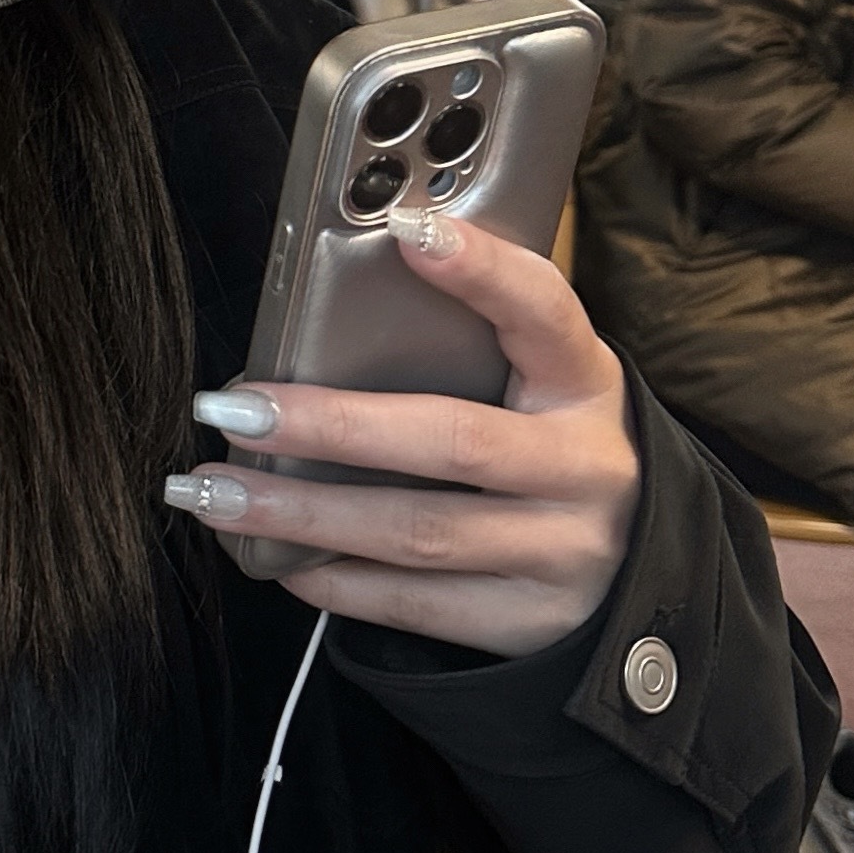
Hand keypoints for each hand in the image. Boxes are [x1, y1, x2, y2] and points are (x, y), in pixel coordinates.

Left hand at [164, 211, 641, 656]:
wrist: (640, 567)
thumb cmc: (553, 446)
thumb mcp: (543, 384)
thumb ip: (469, 347)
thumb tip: (323, 320)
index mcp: (586, 383)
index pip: (543, 312)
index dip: (482, 272)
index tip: (407, 229)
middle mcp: (585, 467)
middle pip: (452, 440)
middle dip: (331, 427)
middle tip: (234, 410)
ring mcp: (562, 553)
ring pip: (419, 532)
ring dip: (301, 513)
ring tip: (213, 491)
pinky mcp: (530, 623)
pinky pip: (415, 604)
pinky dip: (331, 579)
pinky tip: (270, 554)